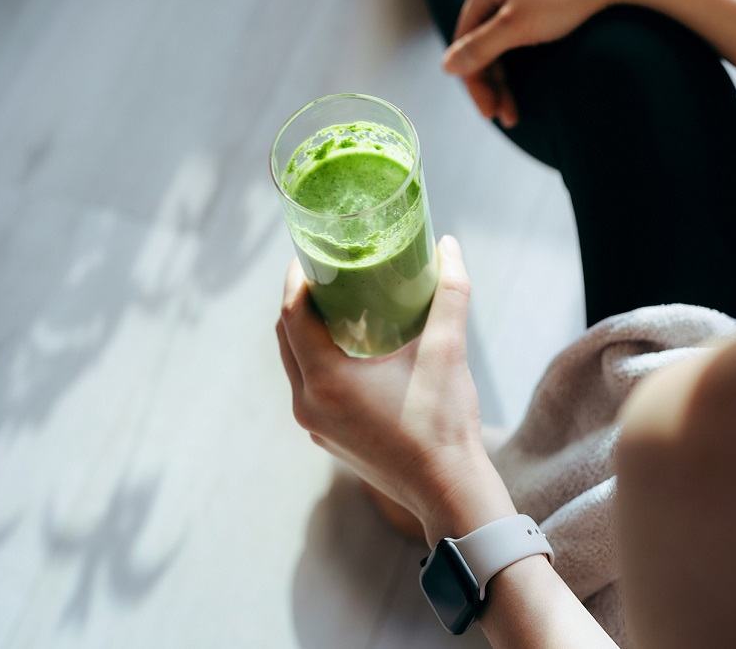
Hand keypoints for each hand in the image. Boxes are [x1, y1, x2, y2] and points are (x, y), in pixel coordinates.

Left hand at [276, 236, 513, 543]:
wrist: (447, 489)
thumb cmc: (445, 423)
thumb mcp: (448, 351)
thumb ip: (449, 294)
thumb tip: (448, 246)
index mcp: (327, 380)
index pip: (291, 314)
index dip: (297, 278)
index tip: (312, 253)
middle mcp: (308, 403)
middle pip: (286, 337)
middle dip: (300, 300)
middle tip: (325, 272)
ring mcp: (314, 426)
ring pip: (295, 364)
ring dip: (307, 332)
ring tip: (336, 305)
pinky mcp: (327, 439)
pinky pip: (309, 388)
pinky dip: (318, 361)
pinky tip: (349, 350)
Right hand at [442, 0, 625, 127]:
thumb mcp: (515, 26)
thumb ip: (480, 48)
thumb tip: (446, 67)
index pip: (465, 40)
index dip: (473, 79)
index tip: (488, 112)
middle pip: (483, 44)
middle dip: (492, 84)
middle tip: (506, 118)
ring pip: (502, 43)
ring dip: (507, 78)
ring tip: (516, 111)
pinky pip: (519, 36)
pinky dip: (521, 61)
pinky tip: (528, 83)